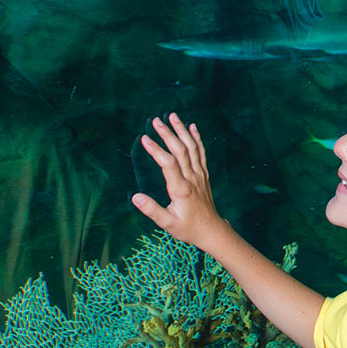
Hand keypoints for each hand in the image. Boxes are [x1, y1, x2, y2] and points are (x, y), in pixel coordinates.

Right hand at [132, 113, 230, 246]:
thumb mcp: (167, 223)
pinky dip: (197, 138)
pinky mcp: (204, 175)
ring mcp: (200, 175)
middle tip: (155, 120)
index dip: (156, 150)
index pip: (168, 164)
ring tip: (172, 116)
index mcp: (181, 189)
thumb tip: (135, 197)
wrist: (212, 230)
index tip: (145, 138)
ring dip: (182, 131)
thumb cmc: (188, 228)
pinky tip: (192, 127)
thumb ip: (151, 210)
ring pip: (192, 148)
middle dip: (168, 134)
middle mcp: (192, 178)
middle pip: (180, 150)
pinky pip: (201, 153)